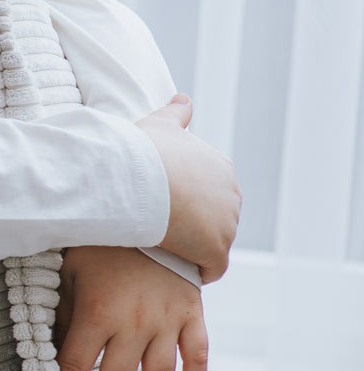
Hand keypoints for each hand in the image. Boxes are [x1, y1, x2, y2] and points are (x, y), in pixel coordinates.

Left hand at [46, 245, 209, 370]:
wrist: (152, 211)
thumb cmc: (101, 243)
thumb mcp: (69, 271)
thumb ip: (63, 312)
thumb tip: (51, 349)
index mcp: (98, 312)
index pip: (73, 367)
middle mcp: (134, 322)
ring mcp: (168, 320)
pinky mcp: (192, 314)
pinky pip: (198, 357)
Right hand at [135, 95, 239, 280]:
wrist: (137, 179)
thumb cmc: (142, 152)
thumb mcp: (160, 125)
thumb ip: (176, 113)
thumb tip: (184, 98)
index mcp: (222, 169)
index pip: (210, 192)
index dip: (187, 203)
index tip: (162, 209)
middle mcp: (233, 195)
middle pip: (215, 219)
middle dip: (194, 228)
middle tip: (160, 232)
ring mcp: (228, 224)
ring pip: (213, 244)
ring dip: (195, 251)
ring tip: (166, 254)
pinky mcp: (216, 251)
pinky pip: (212, 269)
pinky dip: (199, 272)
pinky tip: (179, 272)